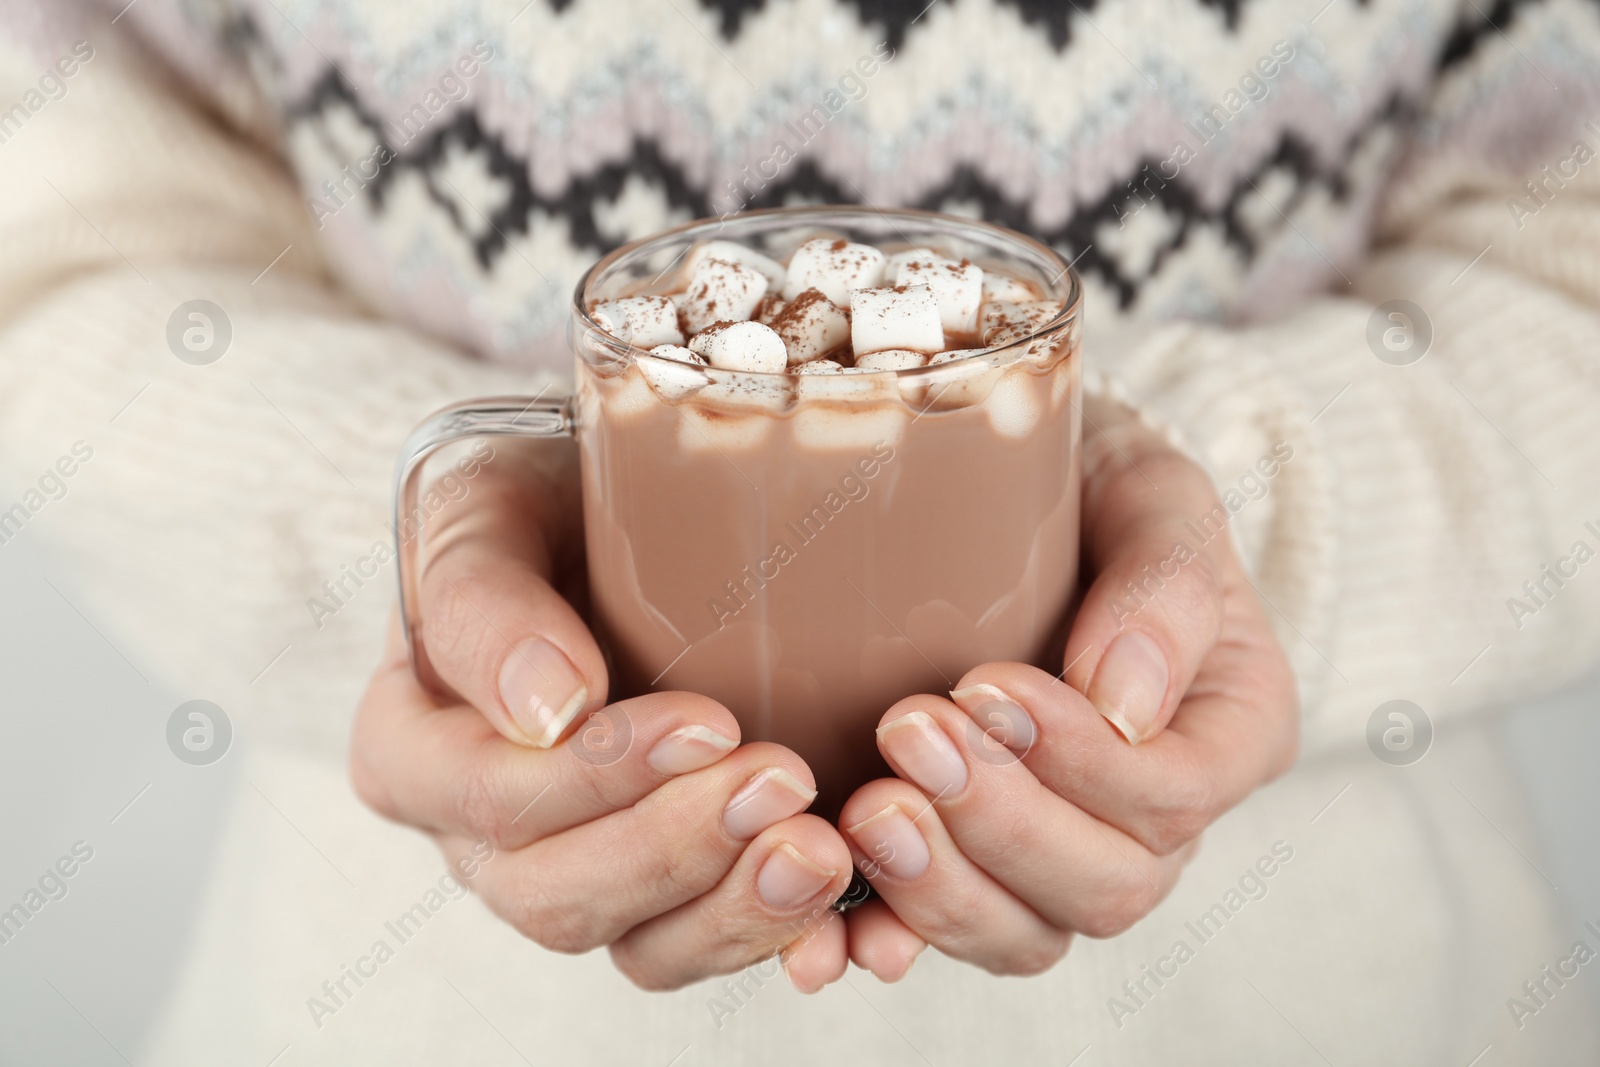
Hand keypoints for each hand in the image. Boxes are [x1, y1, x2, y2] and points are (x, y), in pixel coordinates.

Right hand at [350, 440, 852, 990]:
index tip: (709, 723)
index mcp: (410, 749)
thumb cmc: (530, 498)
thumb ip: (485, 600)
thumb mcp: (480, 506)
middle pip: (557, 895)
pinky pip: (700, 944)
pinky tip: (835, 901)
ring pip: (634, 943)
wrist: (605, 512)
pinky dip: (771, 931)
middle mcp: (478, 836)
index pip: (492, 799)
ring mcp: (568, 872)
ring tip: (820, 849)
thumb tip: (550, 710)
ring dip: (734, 907)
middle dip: (677, 847)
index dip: (600, 778)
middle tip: (784, 780)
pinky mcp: (655, 888)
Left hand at [835, 394, 1299, 978]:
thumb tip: (1122, 707)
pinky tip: (839, 930)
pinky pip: (949, 933)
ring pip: (1030, 933)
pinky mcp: (978, 859)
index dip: (1078, 763)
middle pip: (1106, 885)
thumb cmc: (1098, 485)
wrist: (1020, 491)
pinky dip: (890, 937)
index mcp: (1228, 730)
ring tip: (867, 812)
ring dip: (941, 887)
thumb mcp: (1153, 494)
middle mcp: (1160, 814)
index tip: (985, 686)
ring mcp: (1067, 847)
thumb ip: (1165, 586)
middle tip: (908, 733)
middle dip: (999, 824)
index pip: (1172, 797)